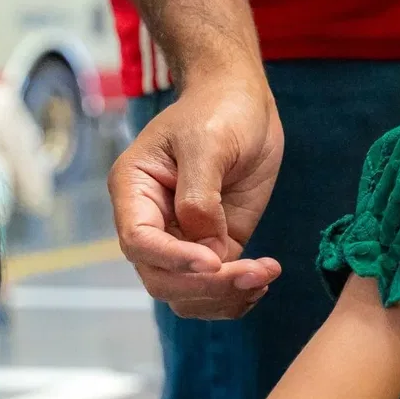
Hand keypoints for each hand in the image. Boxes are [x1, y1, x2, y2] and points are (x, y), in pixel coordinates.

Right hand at [109, 73, 284, 318]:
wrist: (243, 102)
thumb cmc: (218, 111)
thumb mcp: (207, 143)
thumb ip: (199, 196)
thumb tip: (203, 246)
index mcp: (135, 191)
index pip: (140, 241)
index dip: (173, 259)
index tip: (214, 262)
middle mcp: (152, 221)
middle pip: (162, 278)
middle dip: (206, 285)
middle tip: (253, 274)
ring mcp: (183, 238)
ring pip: (187, 293)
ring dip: (225, 297)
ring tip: (264, 276)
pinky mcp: (216, 244)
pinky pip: (216, 287)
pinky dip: (237, 295)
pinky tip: (264, 279)